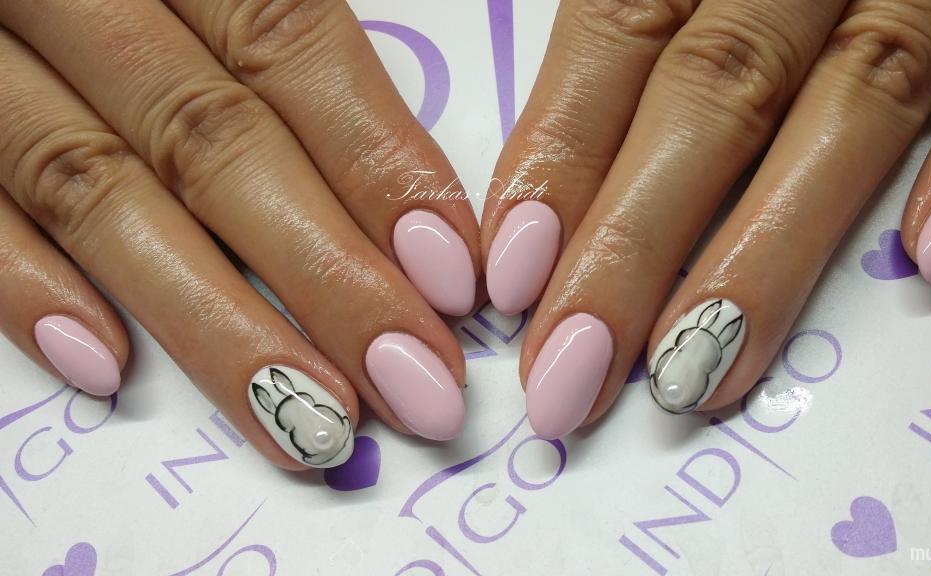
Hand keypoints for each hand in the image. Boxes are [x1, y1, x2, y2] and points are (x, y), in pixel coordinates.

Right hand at [0, 0, 482, 469]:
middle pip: (213, 139)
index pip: (290, 44)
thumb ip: (278, 59)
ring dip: (212, 316)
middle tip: (413, 384)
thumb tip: (402, 212)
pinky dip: (25, 285)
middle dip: (325, 273)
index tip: (450, 277)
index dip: (376, 162)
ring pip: (98, 188)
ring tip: (308, 417)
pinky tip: (108, 368)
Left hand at [481, 0, 930, 437]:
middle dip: (635, 241)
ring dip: (771, 242)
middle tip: (573, 371)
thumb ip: (631, 45)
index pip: (618, 31)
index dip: (562, 156)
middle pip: (716, 90)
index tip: (515, 279)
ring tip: (699, 367)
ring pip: (856, 97)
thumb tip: (540, 204)